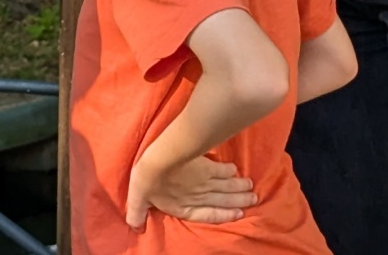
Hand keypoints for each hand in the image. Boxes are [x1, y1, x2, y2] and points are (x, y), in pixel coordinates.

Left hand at [125, 152, 255, 229]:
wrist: (159, 159)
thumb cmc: (148, 180)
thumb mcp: (138, 199)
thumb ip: (137, 213)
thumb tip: (133, 227)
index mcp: (184, 207)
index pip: (207, 214)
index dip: (223, 216)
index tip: (238, 214)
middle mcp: (198, 196)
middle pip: (222, 200)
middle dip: (238, 201)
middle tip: (253, 199)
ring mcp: (204, 180)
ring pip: (225, 186)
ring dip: (238, 188)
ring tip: (251, 190)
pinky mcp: (204, 165)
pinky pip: (220, 170)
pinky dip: (229, 171)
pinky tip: (235, 170)